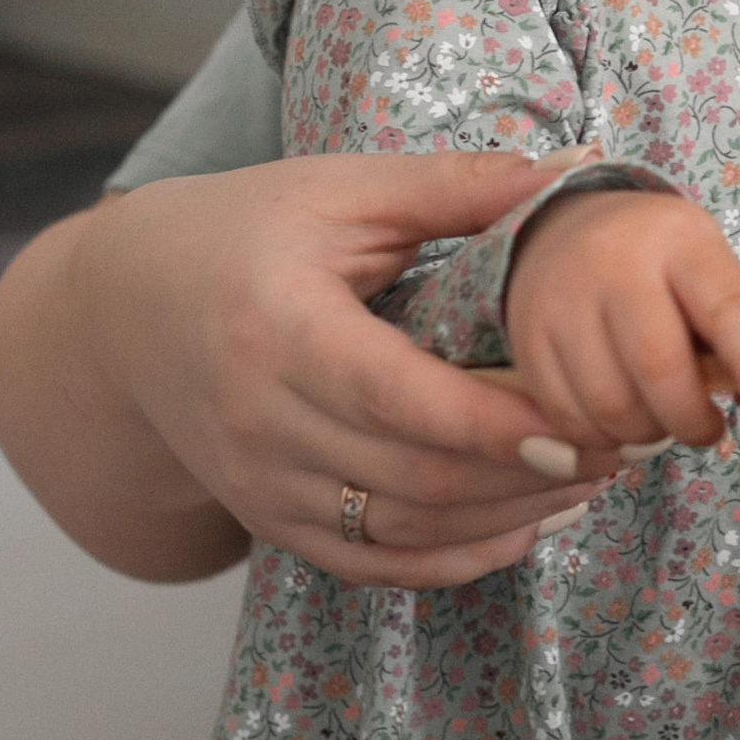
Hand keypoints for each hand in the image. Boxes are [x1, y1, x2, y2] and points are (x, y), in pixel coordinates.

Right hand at [0, 153, 627, 592]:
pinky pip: (372, 566)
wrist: (124, 311)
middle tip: (616, 449)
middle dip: (527, 478)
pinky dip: (455, 558)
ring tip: (588, 483)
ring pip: (401, 533)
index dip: (500, 426)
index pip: (402, 402)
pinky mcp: (266, 520)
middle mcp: (259, 422)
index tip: (585, 425)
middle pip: (414, 480)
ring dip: (506, 521)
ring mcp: (258, 484)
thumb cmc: (244, 230)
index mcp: (278, 330)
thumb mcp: (340, 189)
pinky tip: (523, 524)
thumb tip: (574, 172)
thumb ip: (456, 187)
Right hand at [504, 190, 739, 451]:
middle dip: (692, 419)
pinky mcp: (526, 344)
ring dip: (648, 435)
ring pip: (611, 406)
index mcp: (677, 240)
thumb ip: (736, 331)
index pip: (723, 308)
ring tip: (661, 421)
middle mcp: (612, 263)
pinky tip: (620, 420)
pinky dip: (604, 439)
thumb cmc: (658, 265)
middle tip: (708, 428)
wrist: (562, 233)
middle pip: (657, 368)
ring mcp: (560, 303)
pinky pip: (570, 420)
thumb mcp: (705, 270)